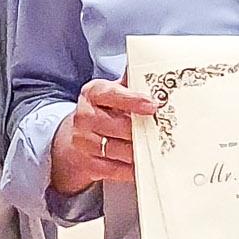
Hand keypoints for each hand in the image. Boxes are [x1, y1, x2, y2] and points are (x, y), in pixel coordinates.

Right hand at [50, 79, 159, 195]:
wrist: (74, 140)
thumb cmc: (101, 113)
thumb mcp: (111, 94)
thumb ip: (131, 84)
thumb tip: (156, 69)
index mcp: (92, 94)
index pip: (112, 94)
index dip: (133, 100)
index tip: (153, 105)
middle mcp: (84, 116)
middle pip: (120, 126)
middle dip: (143, 130)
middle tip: (164, 131)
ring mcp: (83, 142)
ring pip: (120, 149)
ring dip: (140, 151)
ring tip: (156, 149)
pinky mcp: (88, 164)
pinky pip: (116, 169)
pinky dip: (132, 168)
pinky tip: (142, 164)